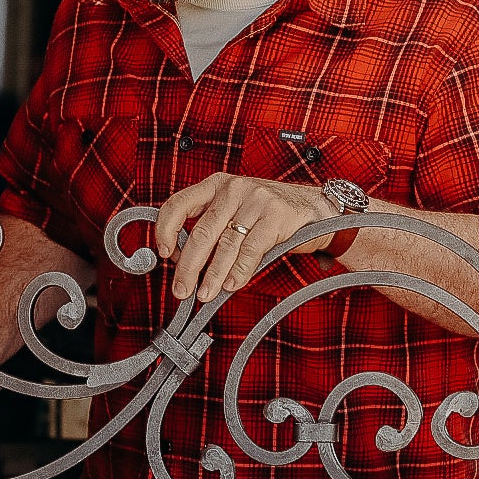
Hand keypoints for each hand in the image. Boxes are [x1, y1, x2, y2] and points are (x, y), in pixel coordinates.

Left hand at [154, 173, 339, 302]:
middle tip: (182, 289)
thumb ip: (212, 226)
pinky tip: (231, 284)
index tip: (164, 254)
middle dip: (188, 266)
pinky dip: (239, 271)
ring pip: (226, 244)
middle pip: (202, 232)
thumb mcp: (236, 209)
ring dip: (213, 275)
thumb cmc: (269, 214)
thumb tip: (184, 262)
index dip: (165, 230)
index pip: (179, 204)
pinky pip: (251, 250)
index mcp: (216, 184)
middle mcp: (233, 188)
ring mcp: (256, 200)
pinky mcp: (275, 215)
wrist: (315, 209)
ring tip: (206, 293)